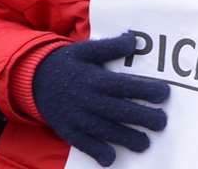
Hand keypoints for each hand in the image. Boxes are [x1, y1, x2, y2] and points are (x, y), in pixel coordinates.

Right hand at [29, 33, 170, 165]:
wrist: (32, 79)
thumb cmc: (66, 63)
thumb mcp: (86, 50)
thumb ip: (110, 47)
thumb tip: (134, 40)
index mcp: (94, 79)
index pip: (124, 86)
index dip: (146, 90)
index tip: (164, 94)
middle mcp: (88, 100)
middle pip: (119, 111)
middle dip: (143, 118)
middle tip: (162, 122)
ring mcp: (77, 117)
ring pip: (106, 131)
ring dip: (126, 139)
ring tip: (144, 144)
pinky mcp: (69, 130)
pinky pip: (84, 145)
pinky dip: (98, 152)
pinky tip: (111, 158)